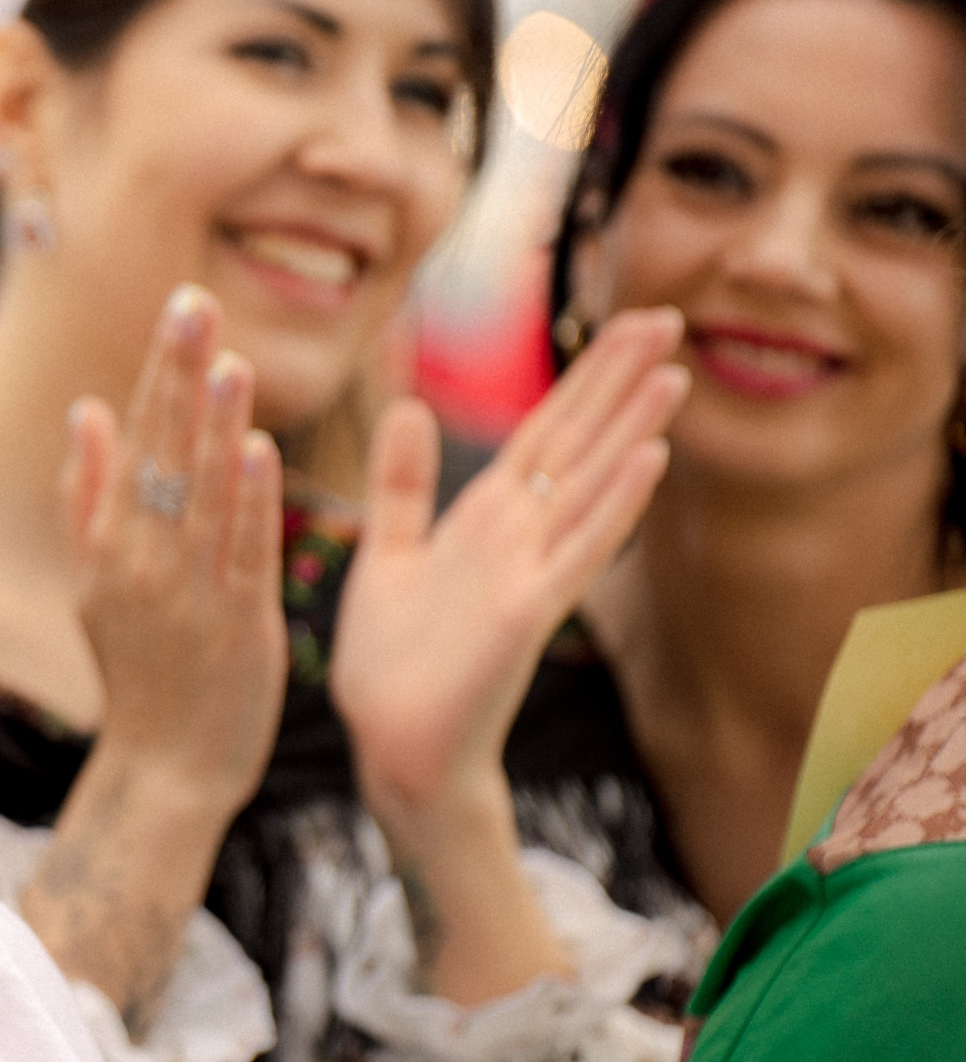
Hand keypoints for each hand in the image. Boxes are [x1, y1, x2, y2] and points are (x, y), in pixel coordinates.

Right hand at [19, 284, 283, 1024]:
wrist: (165, 769)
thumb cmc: (139, 671)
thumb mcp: (93, 583)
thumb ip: (88, 496)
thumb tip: (86, 410)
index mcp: (110, 545)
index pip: (137, 440)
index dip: (160, 372)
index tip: (181, 305)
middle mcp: (141, 562)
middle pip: (163, 454)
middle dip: (180, 377)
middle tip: (195, 303)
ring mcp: (187, 594)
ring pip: (202, 497)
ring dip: (215, 427)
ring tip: (230, 361)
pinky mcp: (236, 626)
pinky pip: (241, 553)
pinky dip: (248, 504)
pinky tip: (259, 452)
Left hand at [333, 308, 686, 828]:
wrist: (393, 746)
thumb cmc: (394, 664)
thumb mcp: (387, 552)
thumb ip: (401, 483)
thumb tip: (408, 404)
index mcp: (485, 518)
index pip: (546, 430)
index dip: (586, 376)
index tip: (628, 317)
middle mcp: (518, 537)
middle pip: (579, 442)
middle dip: (619, 381)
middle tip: (671, 314)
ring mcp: (530, 572)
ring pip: (591, 487)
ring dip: (632, 432)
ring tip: (673, 373)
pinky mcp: (529, 611)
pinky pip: (579, 550)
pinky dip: (614, 505)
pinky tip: (651, 458)